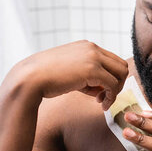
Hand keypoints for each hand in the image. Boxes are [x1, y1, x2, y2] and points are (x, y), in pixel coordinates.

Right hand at [11, 40, 127, 108]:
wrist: (30, 78)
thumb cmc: (45, 78)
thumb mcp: (69, 71)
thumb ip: (86, 75)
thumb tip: (101, 89)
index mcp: (86, 46)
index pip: (111, 60)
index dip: (110, 77)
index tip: (100, 91)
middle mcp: (92, 48)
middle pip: (121, 65)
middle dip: (117, 83)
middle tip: (104, 97)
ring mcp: (93, 57)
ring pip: (122, 73)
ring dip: (116, 90)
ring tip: (102, 102)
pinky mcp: (93, 70)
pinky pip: (114, 84)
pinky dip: (112, 97)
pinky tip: (101, 105)